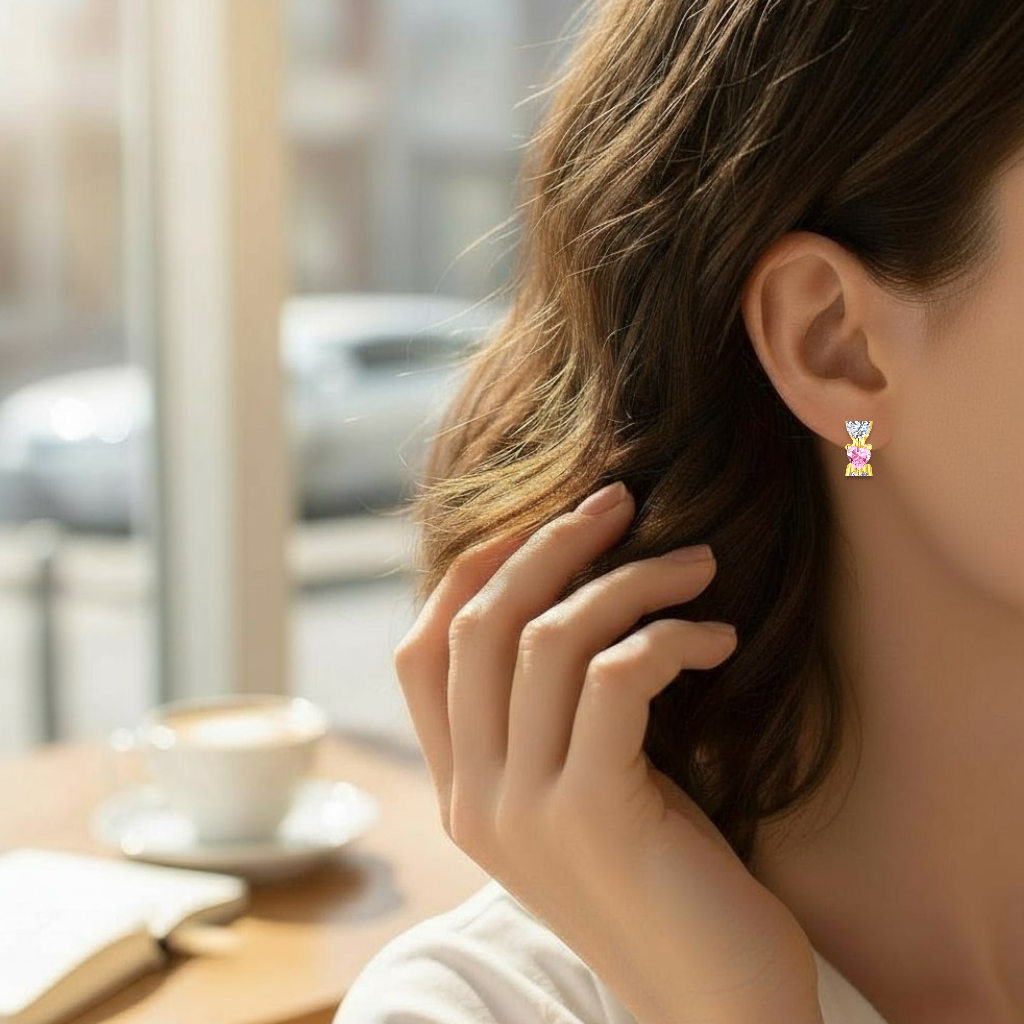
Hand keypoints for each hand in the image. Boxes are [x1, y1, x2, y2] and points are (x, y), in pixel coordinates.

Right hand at [394, 481, 823, 1023]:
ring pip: (549, 638)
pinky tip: (717, 637)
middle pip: (482, 623)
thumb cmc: (663, 882)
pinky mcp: (592, 813)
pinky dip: (669, 635)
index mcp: (463, 790)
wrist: (713, 1002)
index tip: (541, 523)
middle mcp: (474, 798)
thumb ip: (550, 721)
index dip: (473, 569)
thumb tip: (569, 599)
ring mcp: (524, 809)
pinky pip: (614, 675)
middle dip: (552, 543)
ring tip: (697, 565)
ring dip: (630, 580)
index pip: (423, 650)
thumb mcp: (584, 792)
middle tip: (622, 501)